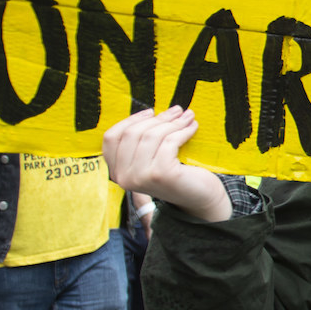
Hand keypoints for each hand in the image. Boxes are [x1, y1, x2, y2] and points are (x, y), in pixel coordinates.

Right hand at [103, 107, 232, 221]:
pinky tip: (192, 128)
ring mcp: (141, 176)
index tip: (151, 112)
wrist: (199, 199)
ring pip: (152, 135)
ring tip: (187, 117)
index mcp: (117, 172)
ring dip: (173, 122)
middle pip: (133, 133)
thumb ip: (141, 142)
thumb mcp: (151, 159)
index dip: (130, 121)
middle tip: (177, 110)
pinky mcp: (161, 174)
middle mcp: (124, 177)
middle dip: (158, 118)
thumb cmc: (175, 174)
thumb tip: (149, 112)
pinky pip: (169, 141)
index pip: (111, 138)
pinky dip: (183, 131)